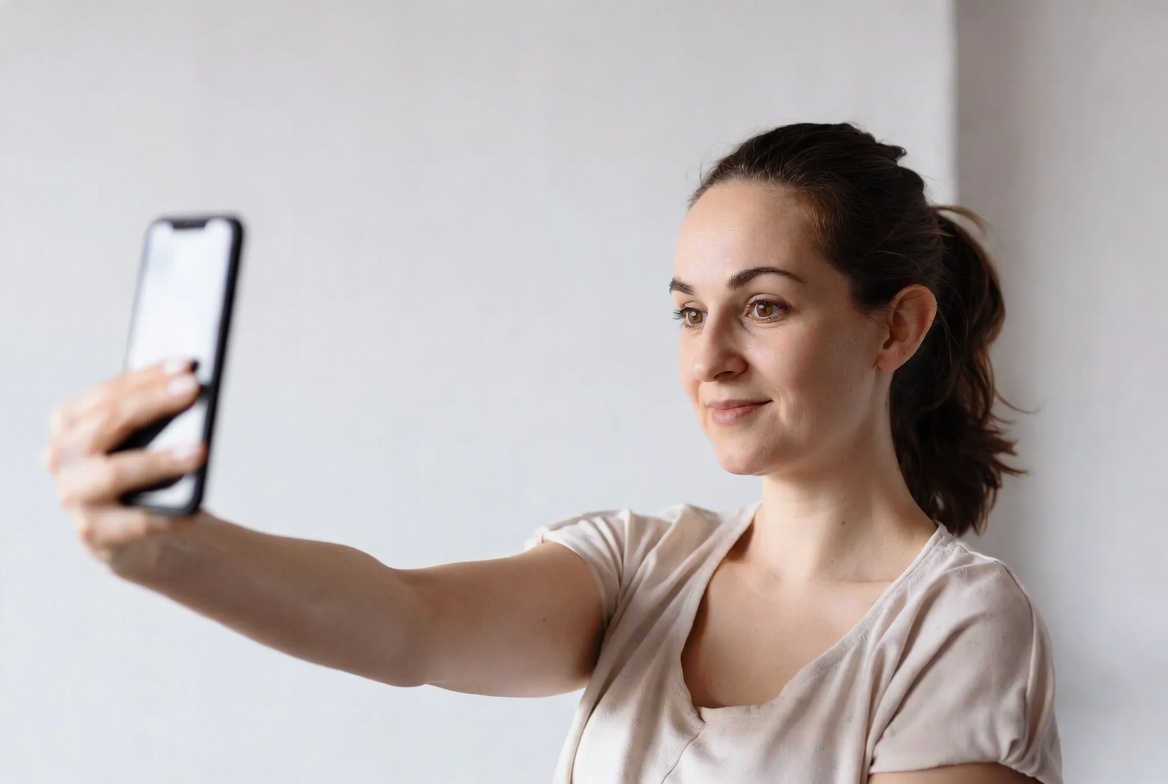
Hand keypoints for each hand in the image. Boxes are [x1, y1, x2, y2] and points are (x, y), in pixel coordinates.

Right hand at [43, 358, 208, 565]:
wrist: (140, 534)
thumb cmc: (147, 473)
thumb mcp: (146, 439)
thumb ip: (155, 415)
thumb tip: (190, 384)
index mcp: (70, 423)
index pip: (107, 393)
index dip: (147, 377)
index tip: (186, 366)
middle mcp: (62, 457)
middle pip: (106, 423)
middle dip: (153, 403)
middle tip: (194, 389)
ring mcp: (74, 497)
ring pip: (114, 472)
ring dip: (159, 460)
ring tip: (200, 450)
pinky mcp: (94, 534)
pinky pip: (136, 522)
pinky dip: (169, 515)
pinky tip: (198, 508)